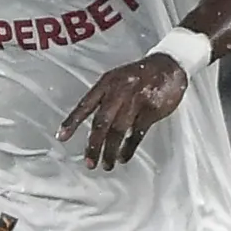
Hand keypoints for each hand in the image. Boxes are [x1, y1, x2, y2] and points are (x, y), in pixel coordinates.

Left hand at [58, 52, 187, 170]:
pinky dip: (129, 148)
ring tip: (106, 164)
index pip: (85, 105)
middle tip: (89, 162)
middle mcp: (119, 91)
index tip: (61, 137)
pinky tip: (123, 157)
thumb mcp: (118, 78)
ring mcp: (136, 100)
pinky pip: (137, 134)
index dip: (72, 122)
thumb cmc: (140, 74)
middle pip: (102, 121)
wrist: (169, 65)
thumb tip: (94, 125)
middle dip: (94, 144)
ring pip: (118, 130)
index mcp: (107, 83)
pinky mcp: (151, 110)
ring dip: (110, 150)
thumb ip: (105, 97)